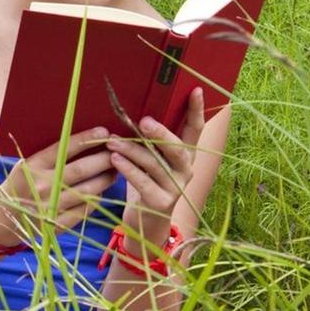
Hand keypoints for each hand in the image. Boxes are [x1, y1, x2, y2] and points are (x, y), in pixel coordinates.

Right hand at [0, 126, 117, 246]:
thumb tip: (87, 143)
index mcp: (32, 166)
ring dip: (106, 180)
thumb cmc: (20, 185)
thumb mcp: (27, 165)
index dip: (86, 139)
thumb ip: (51, 157)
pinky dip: (96, 199)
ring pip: (88, 191)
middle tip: (118, 153)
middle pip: (82, 170)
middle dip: (104, 160)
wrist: (1, 220)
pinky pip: (85, 210)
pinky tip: (101, 191)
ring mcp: (51, 207)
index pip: (64, 149)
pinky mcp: (57, 225)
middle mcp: (42, 186)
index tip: (104, 131)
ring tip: (115, 172)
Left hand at [106, 87, 204, 239]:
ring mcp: (176, 187)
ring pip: (155, 164)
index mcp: (186, 155)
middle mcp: (186, 170)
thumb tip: (132, 109)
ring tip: (112, 140)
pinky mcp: (161, 202)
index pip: (195, 130)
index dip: (196, 110)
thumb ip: (150, 139)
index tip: (195, 89)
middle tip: (143, 121)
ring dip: (132, 150)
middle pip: (177, 148)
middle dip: (161, 133)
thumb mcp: (152, 158)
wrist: (144, 221)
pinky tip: (114, 159)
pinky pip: (143, 182)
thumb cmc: (146, 180)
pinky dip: (128, 169)